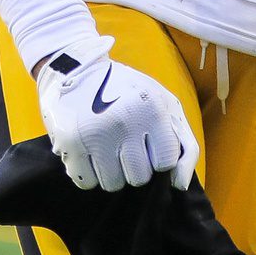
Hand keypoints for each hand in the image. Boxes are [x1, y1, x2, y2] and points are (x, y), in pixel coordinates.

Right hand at [35, 35, 196, 192]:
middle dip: (134, 165)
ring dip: (111, 171)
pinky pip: (86, 183)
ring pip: (113, 184)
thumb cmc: (129, 92)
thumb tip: (180, 185)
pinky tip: (88, 150)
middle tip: (124, 143)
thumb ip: (185, 145)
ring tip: (105, 145)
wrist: (76, 68)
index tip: (148, 141)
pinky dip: (88, 172)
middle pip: (139, 177)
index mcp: (153, 108)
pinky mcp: (69, 143)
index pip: (165, 162)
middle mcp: (125, 120)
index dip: (157, 155)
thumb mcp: (165, 105)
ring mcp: (95, 133)